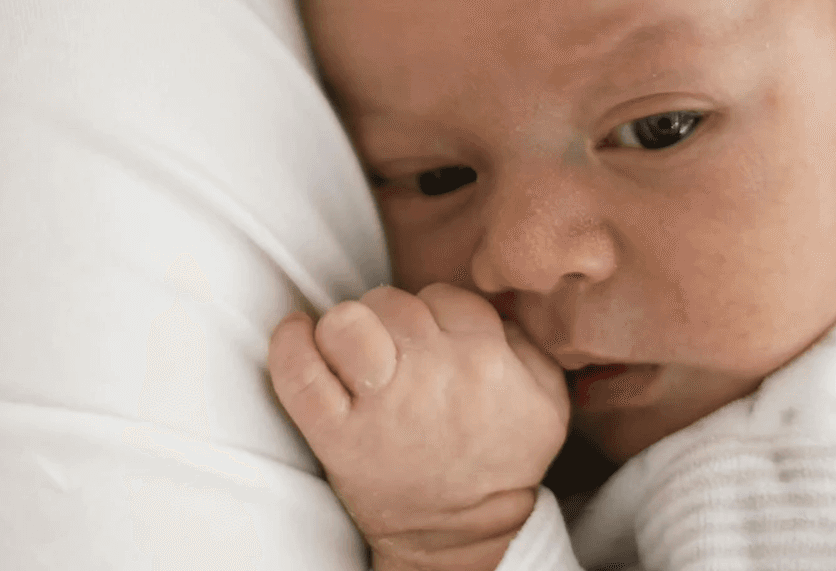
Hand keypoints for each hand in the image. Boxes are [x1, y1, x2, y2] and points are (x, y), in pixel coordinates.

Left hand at [269, 284, 568, 570]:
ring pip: (346, 321)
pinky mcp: (337, 436)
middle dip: (387, 321)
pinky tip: (297, 334)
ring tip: (351, 355)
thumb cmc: (499, 465)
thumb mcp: (546, 402)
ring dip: (344, 330)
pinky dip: (289, 344)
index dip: (431, 314)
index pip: (444, 296)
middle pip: (392, 302)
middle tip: (392, 355)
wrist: (462, 538)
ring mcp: (381, 405)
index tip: (425, 342)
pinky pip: (298, 370)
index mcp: (486, 359)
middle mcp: (433, 373)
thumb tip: (489, 306)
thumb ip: (527, 342)